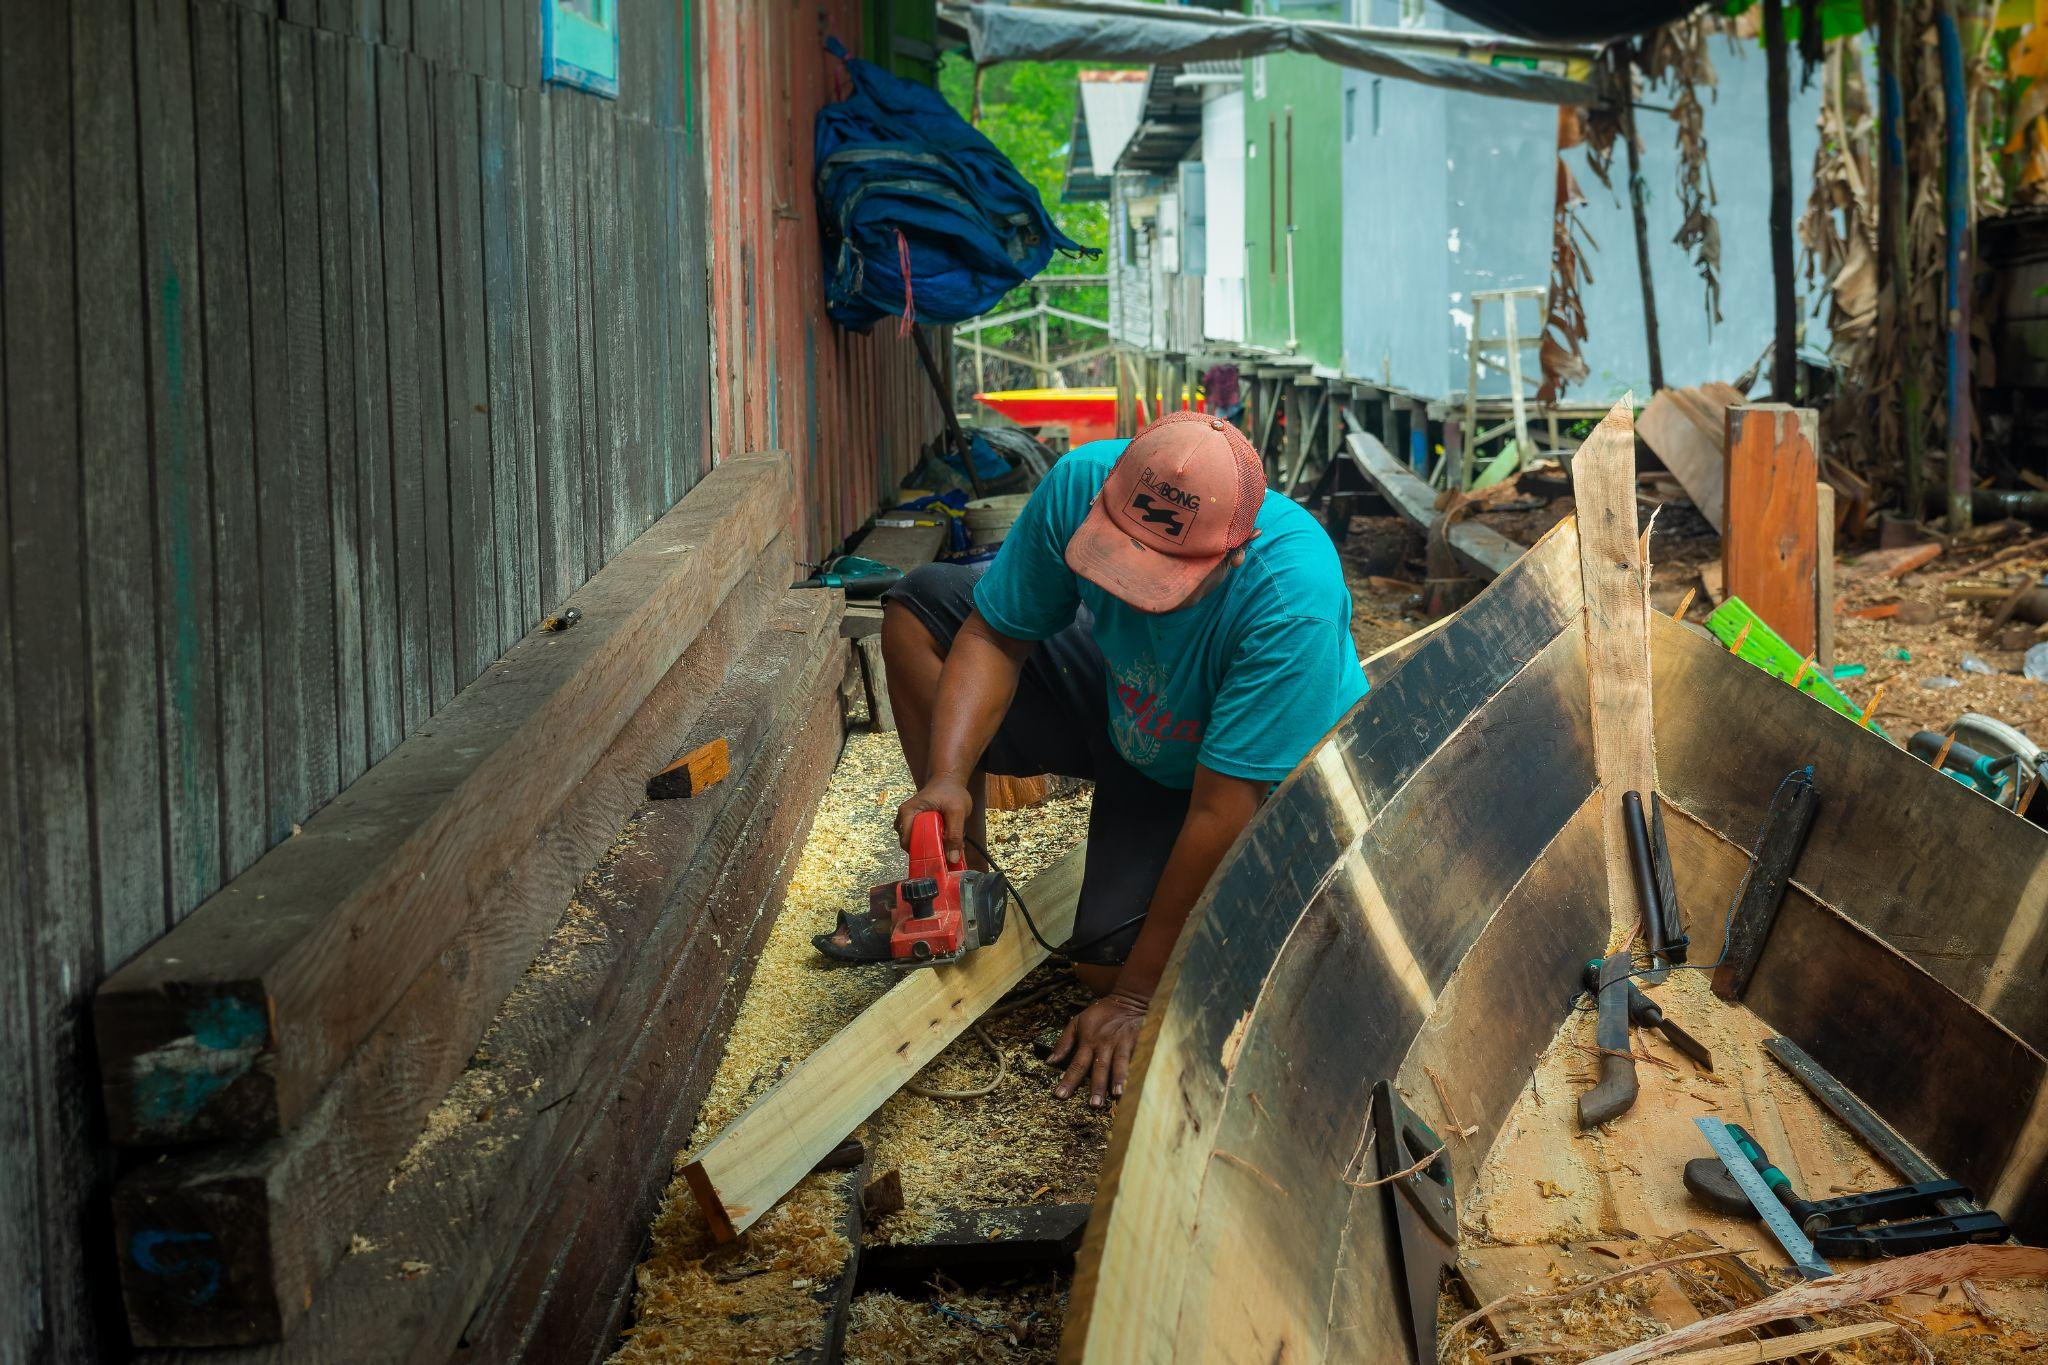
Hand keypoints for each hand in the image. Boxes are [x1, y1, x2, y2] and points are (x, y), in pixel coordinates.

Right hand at [896, 776, 972, 864]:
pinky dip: (932, 845)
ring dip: (932, 850)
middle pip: (911, 846)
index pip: (908, 842)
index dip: (922, 853)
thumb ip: (955, 835)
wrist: (948, 781)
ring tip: (948, 846)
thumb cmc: (951, 792)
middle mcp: (902, 820)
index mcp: (907, 813)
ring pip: (916, 846)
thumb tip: (952, 859)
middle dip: (929, 853)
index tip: (939, 860)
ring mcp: (907, 824)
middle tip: (947, 854)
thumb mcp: (958, 812)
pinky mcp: (914, 827)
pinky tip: (945, 842)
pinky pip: (920, 842)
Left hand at [1047, 991, 1146, 1106]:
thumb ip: (1063, 1043)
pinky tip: (1138, 1082)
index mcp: (1088, 1041)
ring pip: (1120, 1064)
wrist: (1127, 1000)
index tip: (1060, 1096)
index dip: (1069, 1080)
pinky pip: (1138, 1058)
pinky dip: (1138, 1071)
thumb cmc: (1100, 1014)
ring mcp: (1123, 1044)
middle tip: (1094, 1105)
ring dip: (1118, 1079)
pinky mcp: (1138, 1042)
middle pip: (1099, 1068)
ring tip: (1117, 1094)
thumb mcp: (1076, 1023)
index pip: (1077, 1064)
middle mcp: (1105, 1044)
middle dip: (1097, 1087)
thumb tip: (1049, 1062)